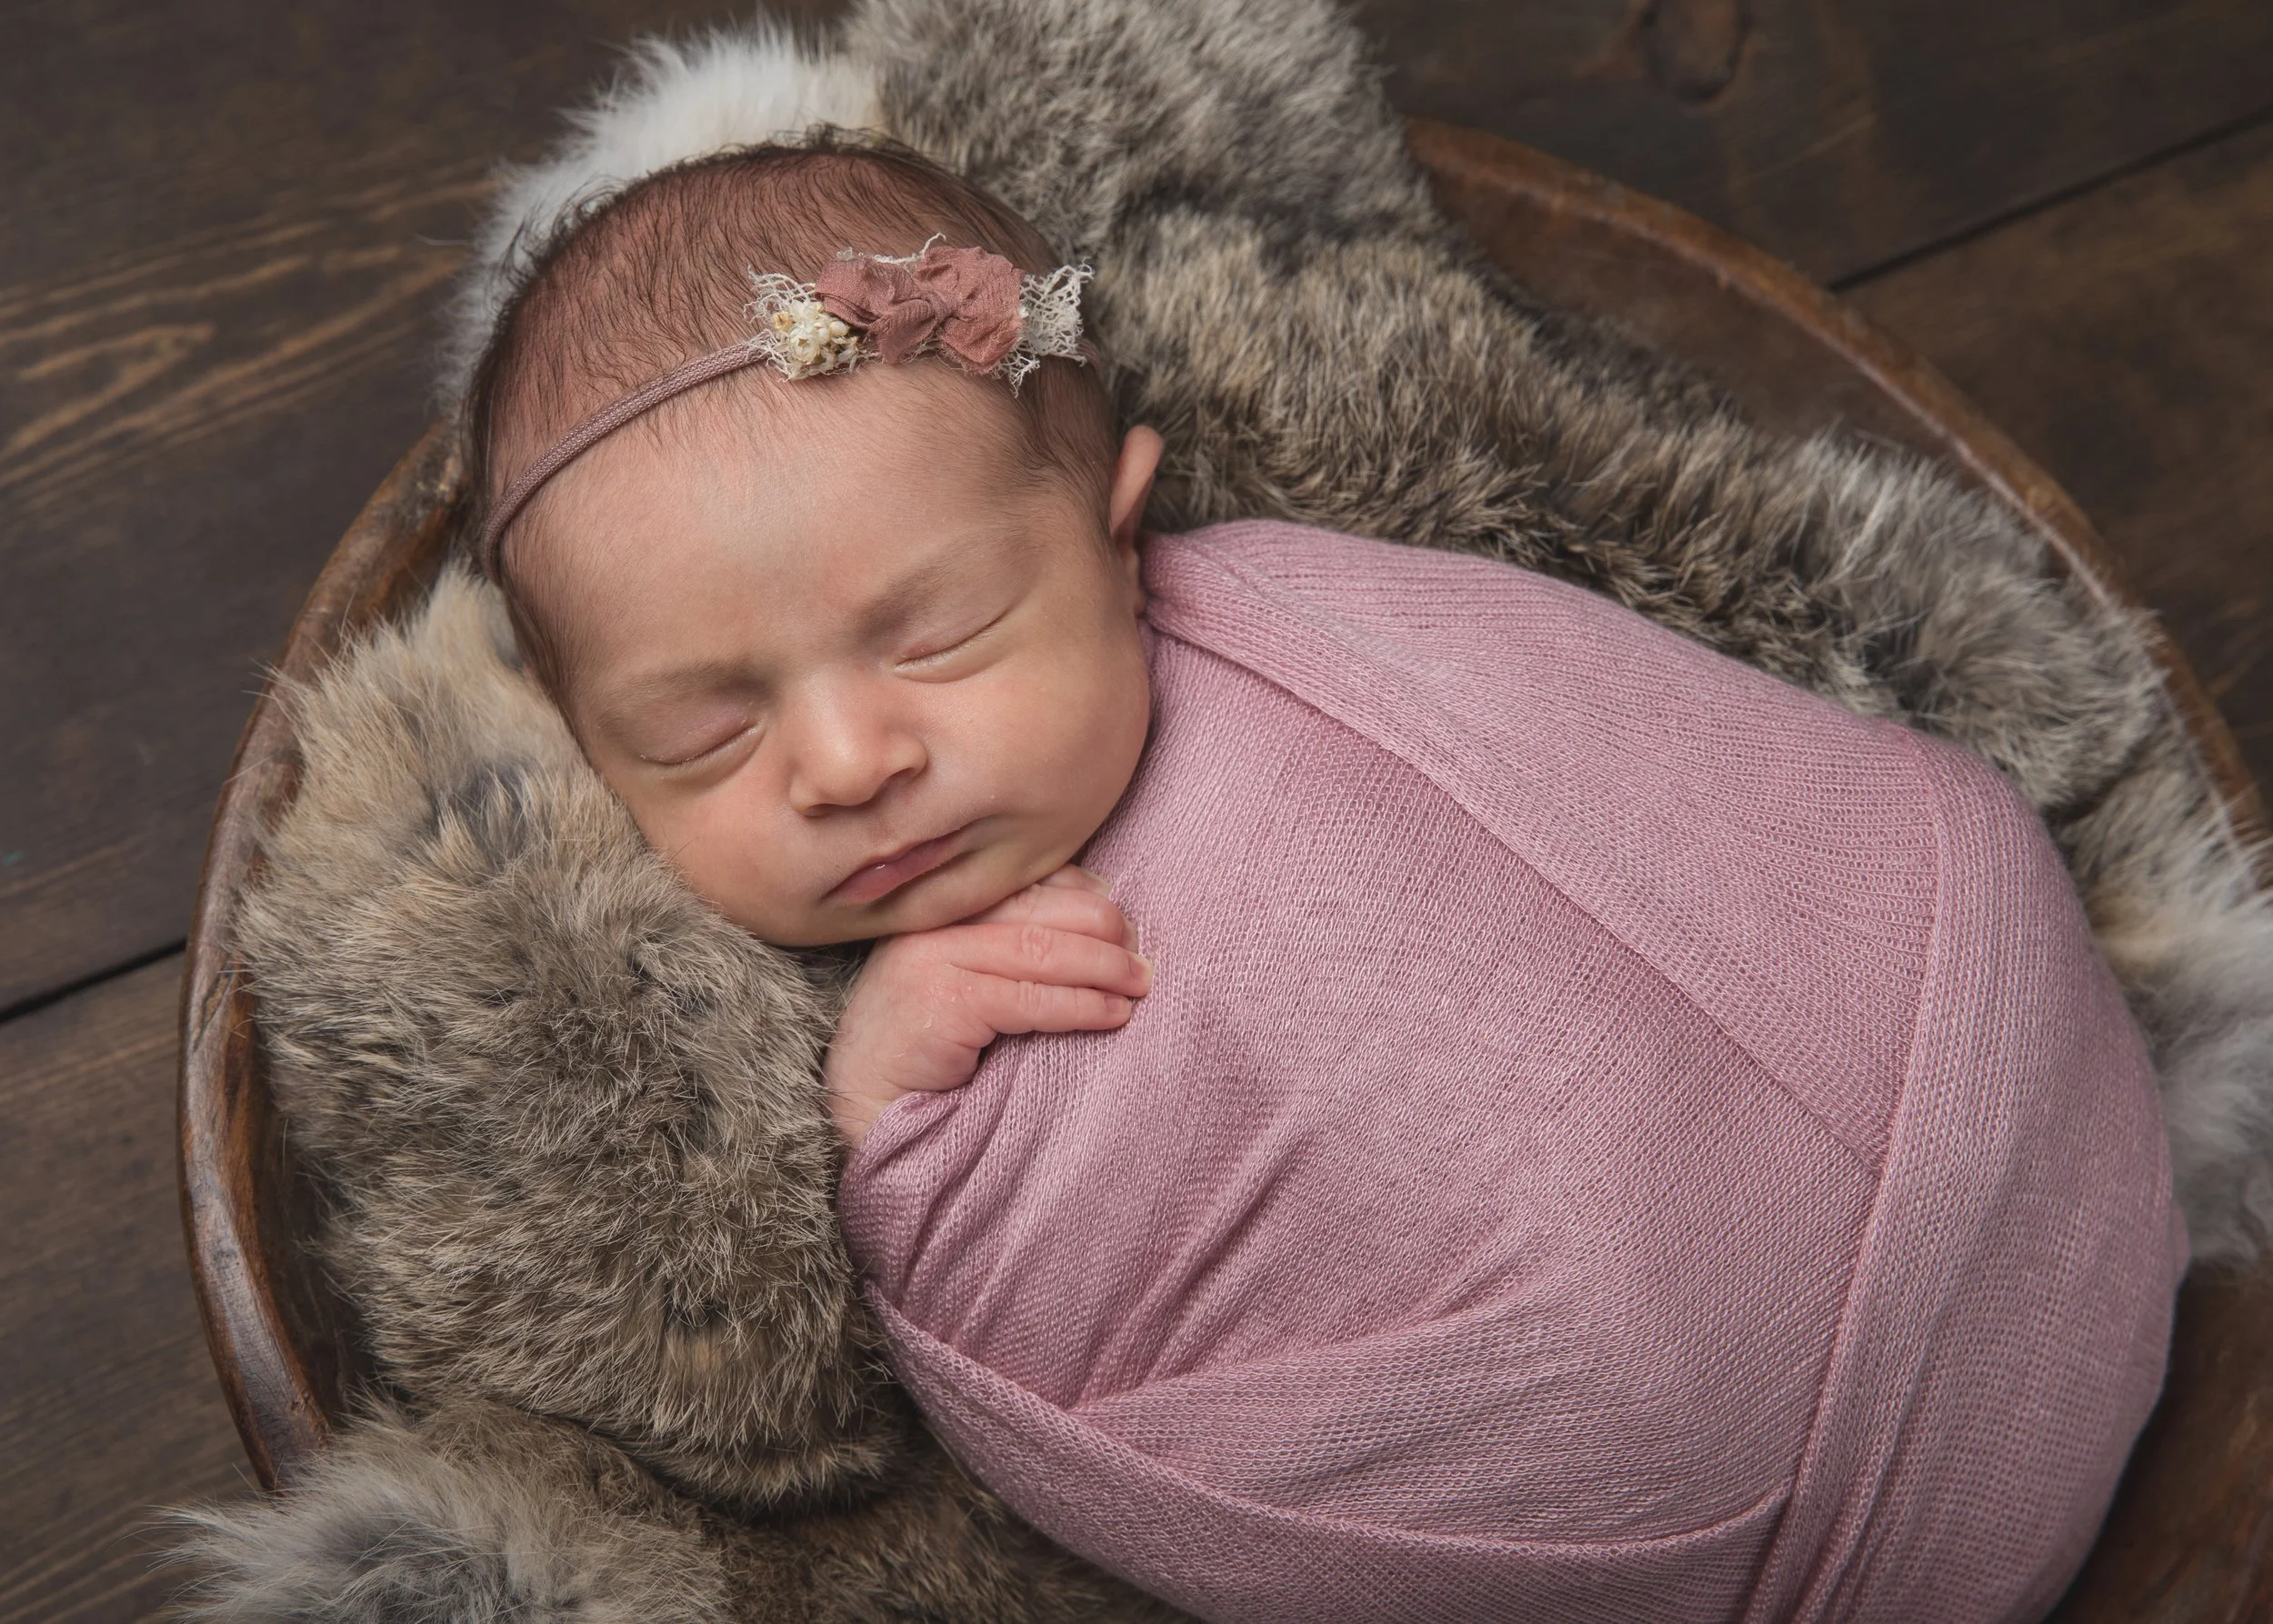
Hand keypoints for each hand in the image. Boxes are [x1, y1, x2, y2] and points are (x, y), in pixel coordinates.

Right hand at [826, 865, 1150, 1145]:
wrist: (865, 1100)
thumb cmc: (927, 1041)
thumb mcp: (969, 977)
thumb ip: (1013, 944)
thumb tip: (1103, 918)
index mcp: (944, 905)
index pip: (1028, 880)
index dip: (1086, 896)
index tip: (1124, 924)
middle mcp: (934, 920)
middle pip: (1042, 907)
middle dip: (1106, 929)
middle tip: (1144, 957)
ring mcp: (931, 956)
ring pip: (1042, 948)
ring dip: (1105, 967)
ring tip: (1141, 984)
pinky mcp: (942, 1001)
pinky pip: (1031, 998)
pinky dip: (1083, 1005)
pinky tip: (1113, 1014)